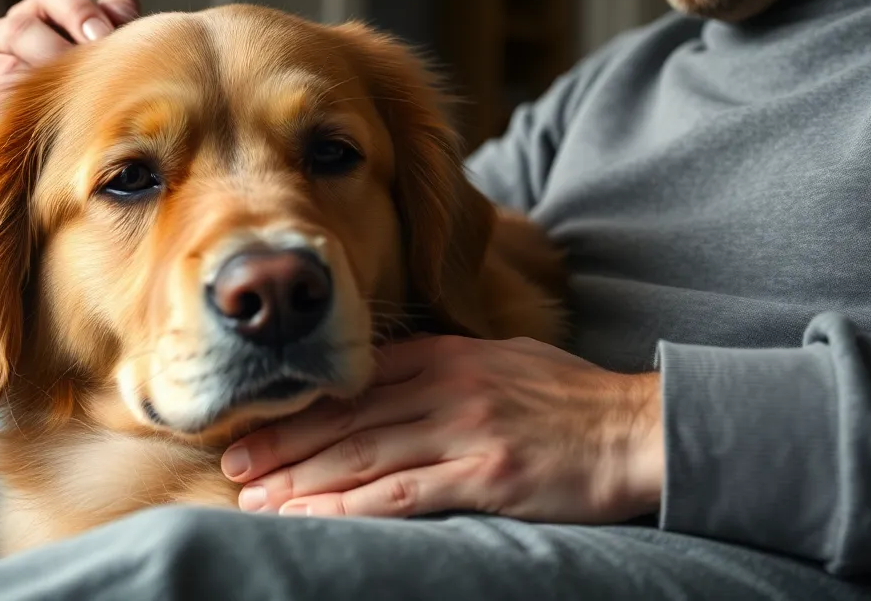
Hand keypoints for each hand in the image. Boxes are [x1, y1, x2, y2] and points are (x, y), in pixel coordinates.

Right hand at [0, 0, 139, 165]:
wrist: (31, 174)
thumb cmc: (71, 108)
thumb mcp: (95, 66)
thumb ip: (114, 27)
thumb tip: (122, 7)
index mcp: (29, 20)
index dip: (79, 10)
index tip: (104, 36)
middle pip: (21, 29)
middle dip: (59, 52)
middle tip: (91, 78)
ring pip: (1, 77)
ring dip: (38, 94)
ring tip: (73, 113)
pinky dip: (9, 130)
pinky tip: (38, 142)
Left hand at [220, 335, 664, 522]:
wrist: (637, 429)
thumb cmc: (571, 400)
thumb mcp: (503, 360)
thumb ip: (444, 364)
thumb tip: (390, 378)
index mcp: (448, 354)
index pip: (356, 381)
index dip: (300, 406)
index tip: (255, 424)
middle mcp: (447, 385)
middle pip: (346, 417)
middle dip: (283, 442)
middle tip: (232, 463)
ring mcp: (464, 428)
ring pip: (363, 453)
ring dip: (302, 478)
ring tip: (255, 496)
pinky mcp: (485, 473)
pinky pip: (402, 493)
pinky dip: (349, 505)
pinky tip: (311, 515)